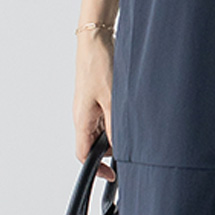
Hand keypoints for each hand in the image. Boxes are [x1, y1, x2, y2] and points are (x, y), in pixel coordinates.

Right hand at [73, 30, 116, 182]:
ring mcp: (89, 106)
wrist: (96, 38)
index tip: (112, 176)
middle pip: (94, 144)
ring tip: (132, 124)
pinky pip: (104, 115)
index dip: (97, 169)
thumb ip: (115, 126)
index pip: (83, 155)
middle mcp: (82, 115)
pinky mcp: (96, 96)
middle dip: (111, 149)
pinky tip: (128, 111)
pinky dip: (116, 118)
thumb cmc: (99, 64)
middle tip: (131, 146)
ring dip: (115, 132)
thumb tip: (118, 149)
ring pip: (101, 129)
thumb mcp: (112, 99)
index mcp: (82, 120)